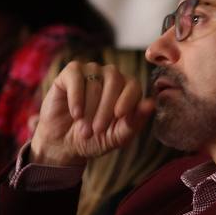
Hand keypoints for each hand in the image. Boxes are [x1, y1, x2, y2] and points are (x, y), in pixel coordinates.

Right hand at [29, 62, 153, 167]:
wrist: (64, 143)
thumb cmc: (94, 139)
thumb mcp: (116, 137)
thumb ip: (134, 122)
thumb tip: (152, 104)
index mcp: (127, 89)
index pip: (133, 85)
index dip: (128, 99)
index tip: (119, 115)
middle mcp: (111, 76)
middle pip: (114, 81)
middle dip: (105, 108)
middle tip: (97, 130)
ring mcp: (91, 71)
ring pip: (94, 82)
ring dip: (89, 109)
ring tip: (84, 130)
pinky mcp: (70, 72)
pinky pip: (76, 78)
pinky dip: (76, 97)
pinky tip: (75, 114)